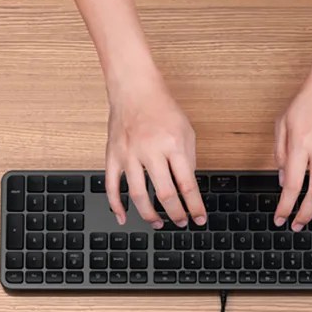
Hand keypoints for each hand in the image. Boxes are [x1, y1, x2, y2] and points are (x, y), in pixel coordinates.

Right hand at [105, 75, 205, 228]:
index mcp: (172, 144)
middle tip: (181, 222)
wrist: (134, 87)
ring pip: (138, 195)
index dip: (195, 206)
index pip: (187, 184)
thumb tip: (186, 189)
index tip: (199, 219)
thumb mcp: (186, 131)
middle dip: (176, 214)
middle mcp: (150, 150)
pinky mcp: (113, 155)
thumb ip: (188, 160)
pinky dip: (116, 205)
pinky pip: (111, 186)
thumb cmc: (161, 108)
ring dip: (149, 215)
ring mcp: (129, 154)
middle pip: (165, 193)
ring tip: (158, 223)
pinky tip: (123, 218)